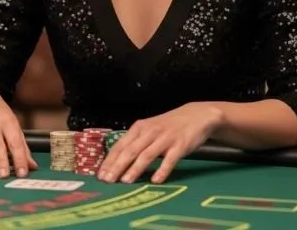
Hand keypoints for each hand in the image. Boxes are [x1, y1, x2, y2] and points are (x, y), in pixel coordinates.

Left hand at [98, 103, 223, 183]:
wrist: (195, 115)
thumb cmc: (168, 126)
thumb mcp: (149, 129)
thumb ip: (136, 143)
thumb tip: (118, 161)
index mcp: (139, 128)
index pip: (120, 146)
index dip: (110, 160)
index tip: (101, 175)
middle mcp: (149, 132)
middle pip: (130, 151)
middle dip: (117, 166)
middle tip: (108, 180)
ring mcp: (165, 138)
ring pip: (147, 155)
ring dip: (135, 168)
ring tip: (125, 181)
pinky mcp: (180, 145)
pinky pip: (170, 159)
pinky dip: (162, 170)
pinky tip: (156, 180)